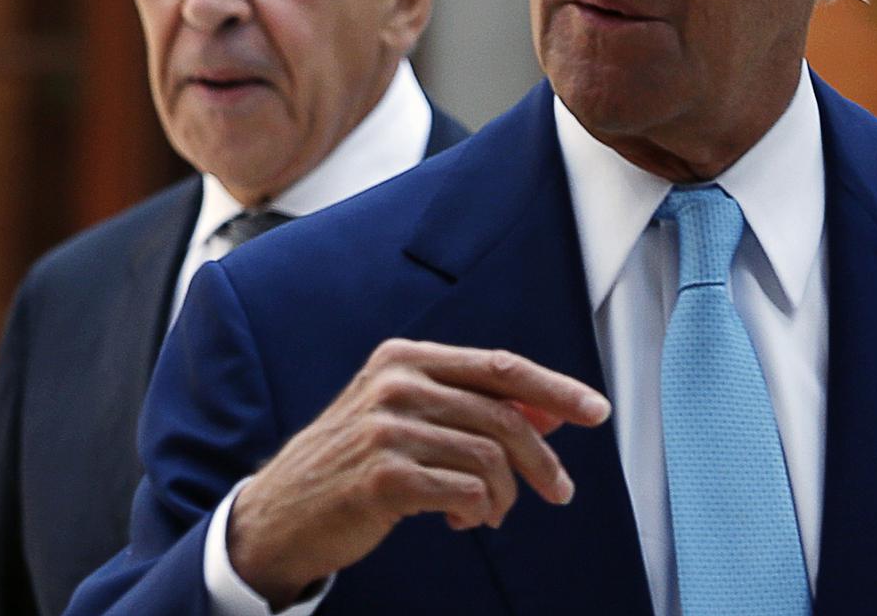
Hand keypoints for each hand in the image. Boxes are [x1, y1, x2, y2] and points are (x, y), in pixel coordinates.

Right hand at [226, 338, 610, 606]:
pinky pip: (466, 490)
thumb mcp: (407, 416)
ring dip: (505, 494)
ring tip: (491, 512)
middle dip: (542, 459)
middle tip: (559, 490)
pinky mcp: (384, 477)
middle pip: (503, 415)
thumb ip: (471, 406)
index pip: (500, 366)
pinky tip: (463, 518)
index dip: (555, 389)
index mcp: (405, 357)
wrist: (280, 512)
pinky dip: (478, 510)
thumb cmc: (352, 461)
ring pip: (490, 457)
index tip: (596, 411)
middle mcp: (397, 383)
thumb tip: (550, 410)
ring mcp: (387, 428)